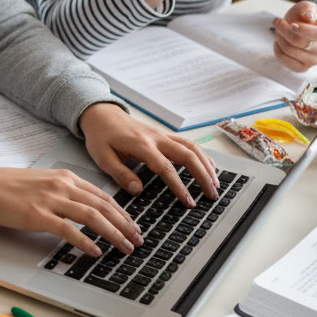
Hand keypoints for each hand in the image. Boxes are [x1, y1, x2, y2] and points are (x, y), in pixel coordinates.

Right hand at [0, 165, 142, 257]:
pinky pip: (69, 230)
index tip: (133, 225)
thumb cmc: (9, 186)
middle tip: (137, 239)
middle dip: (125, 224)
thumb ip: (65, 193)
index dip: (122, 212)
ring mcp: (51, 200)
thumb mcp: (44, 182)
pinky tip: (95, 251)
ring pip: (92, 216)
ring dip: (113, 233)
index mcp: (65, 178)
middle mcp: (63, 186)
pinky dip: (85, 241)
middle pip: (103, 206)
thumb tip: (84, 209)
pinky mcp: (38, 215)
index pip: (102, 196)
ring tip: (125, 247)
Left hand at [79, 103, 219, 206]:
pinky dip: (202, 155)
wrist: (102, 115)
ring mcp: (163, 135)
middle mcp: (157, 138)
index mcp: (141, 145)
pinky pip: (189, 143)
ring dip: (207, 165)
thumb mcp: (102, 157)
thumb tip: (138, 190)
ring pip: (192, 148)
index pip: (166, 168)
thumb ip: (120, 174)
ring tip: (215, 184)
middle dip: (203, 176)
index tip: (189, 202)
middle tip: (212, 195)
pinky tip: (209, 167)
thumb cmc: (101, 137)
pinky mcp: (165, 135)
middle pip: (188, 155)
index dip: (179, 186)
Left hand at [272, 2, 316, 70]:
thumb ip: (307, 8)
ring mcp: (314, 61)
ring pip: (291, 51)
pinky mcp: (302, 68)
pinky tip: (278, 43)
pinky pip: (285, 60)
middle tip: (277, 22)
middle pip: (301, 43)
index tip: (291, 24)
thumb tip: (309, 15)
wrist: (303, 33)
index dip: (303, 29)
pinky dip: (277, 50)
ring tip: (278, 32)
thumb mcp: (305, 9)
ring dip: (279, 39)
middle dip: (284, 31)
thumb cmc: (303, 19)